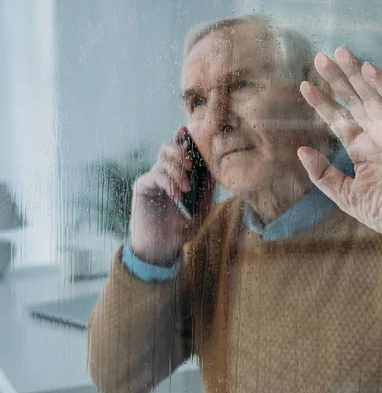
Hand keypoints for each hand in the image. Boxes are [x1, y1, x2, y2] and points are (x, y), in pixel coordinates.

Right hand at [129, 126, 212, 264]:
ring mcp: (153, 178)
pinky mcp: (142, 186)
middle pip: (169, 148)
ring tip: (185, 189)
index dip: (184, 138)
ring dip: (176, 170)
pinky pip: (155, 176)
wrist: (161, 248)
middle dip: (180, 152)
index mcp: (180, 174)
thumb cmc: (182, 229)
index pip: (181, 150)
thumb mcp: (201, 209)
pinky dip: (167, 183)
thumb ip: (206, 189)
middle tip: (190, 165)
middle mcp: (165, 173)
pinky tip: (176, 195)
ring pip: (162, 160)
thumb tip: (215, 168)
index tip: (188, 131)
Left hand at [298, 47, 381, 268]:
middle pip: (356, 101)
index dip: (323, 103)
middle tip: (320, 57)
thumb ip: (324, 175)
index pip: (340, 120)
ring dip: (358, 74)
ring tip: (340, 54)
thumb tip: (301, 150)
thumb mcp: (347, 196)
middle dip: (339, 80)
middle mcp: (379, 136)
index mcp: (363, 150)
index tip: (304, 86)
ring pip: (375, 96)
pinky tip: (369, 69)